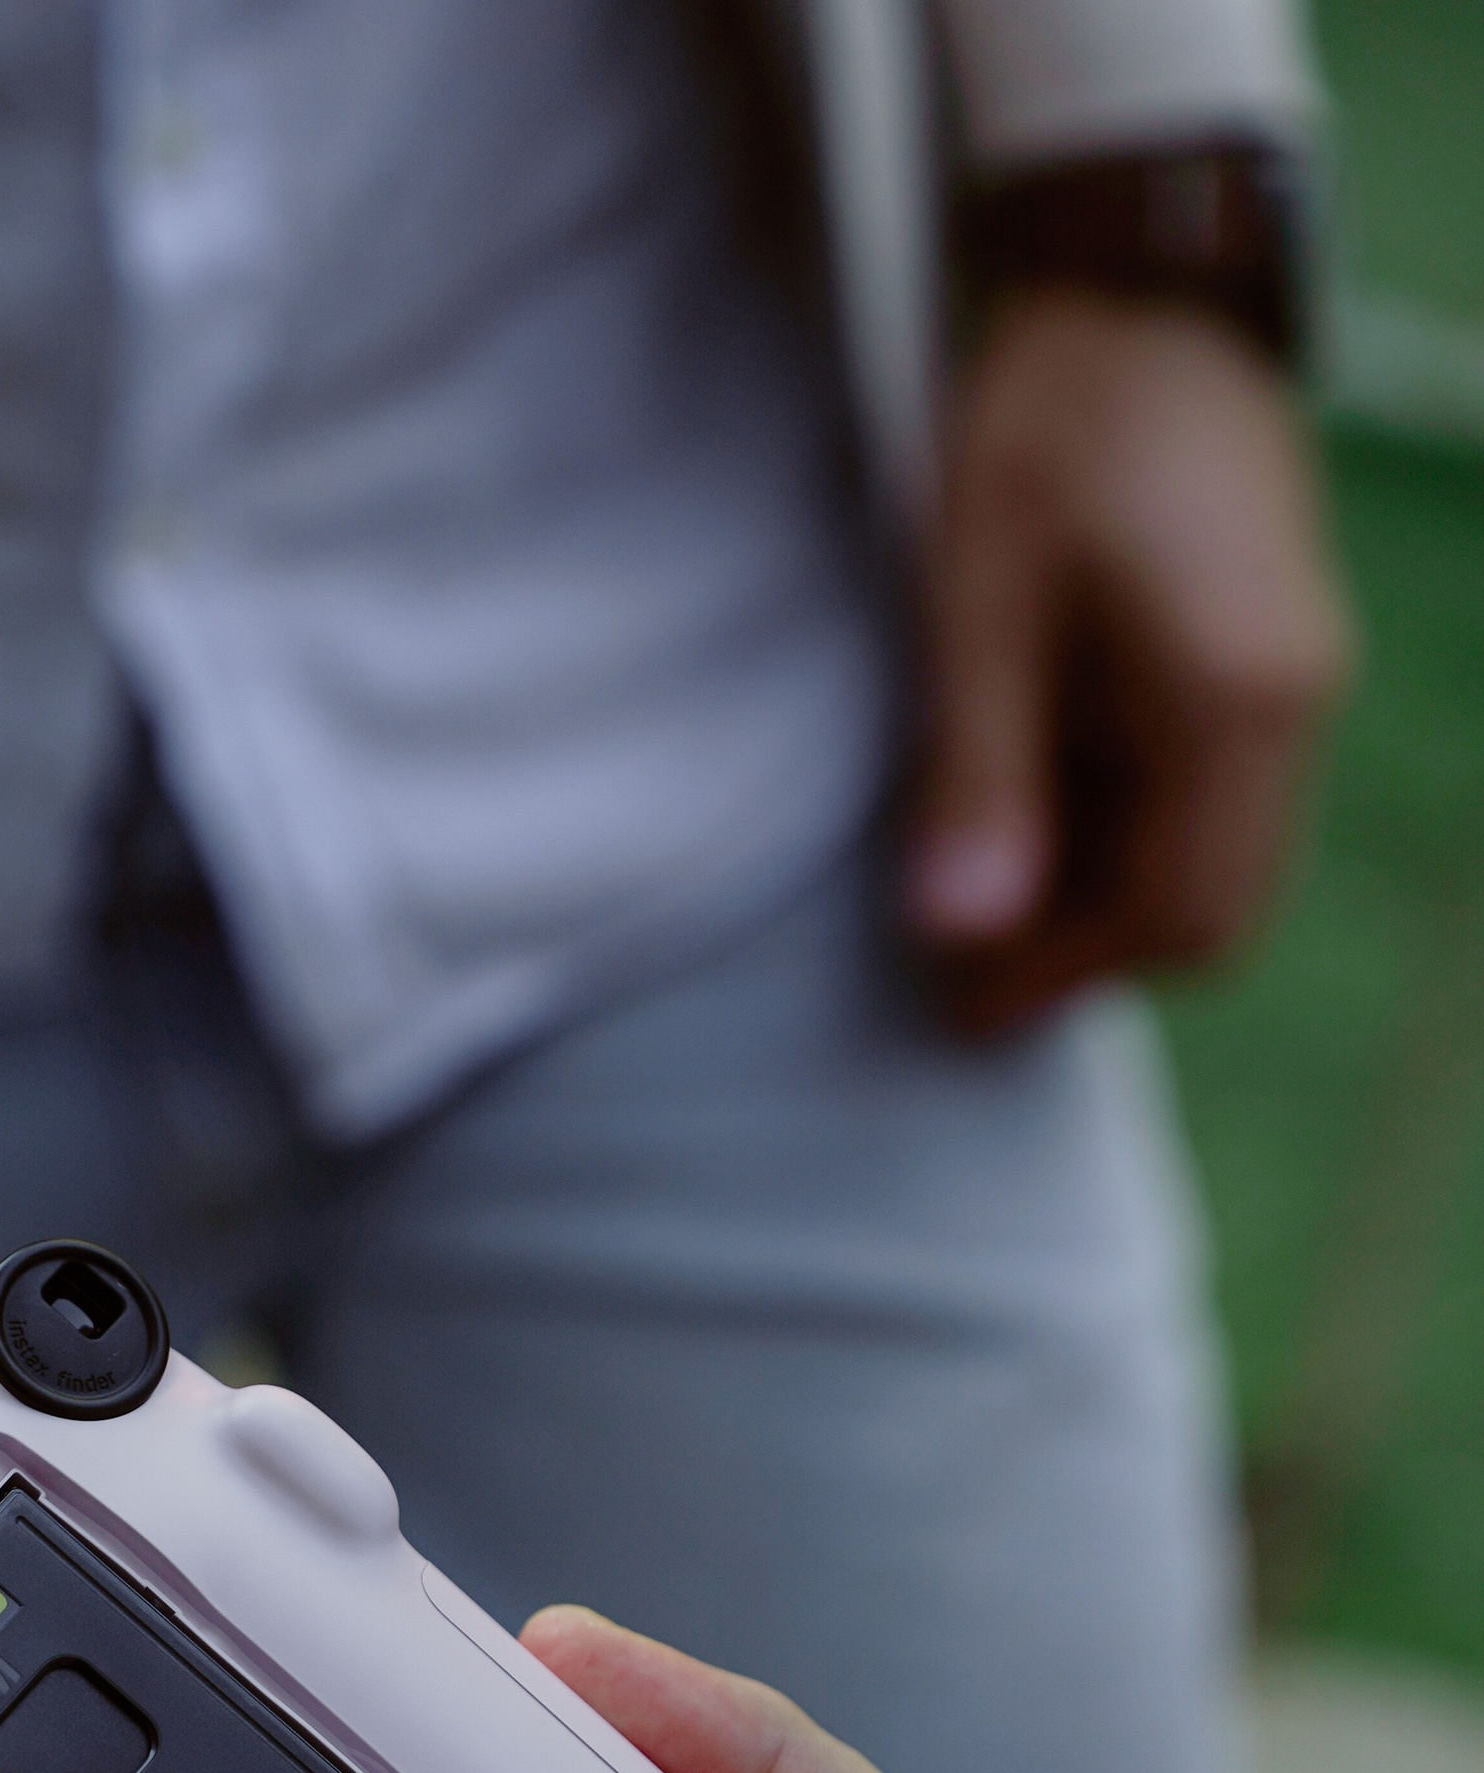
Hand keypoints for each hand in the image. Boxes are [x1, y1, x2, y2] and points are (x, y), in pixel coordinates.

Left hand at [907, 296, 1351, 1034]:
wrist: (1144, 288)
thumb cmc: (1052, 422)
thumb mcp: (979, 595)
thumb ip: (978, 769)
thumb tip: (963, 932)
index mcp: (1237, 696)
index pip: (1172, 912)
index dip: (1061, 975)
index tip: (958, 1000)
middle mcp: (1296, 704)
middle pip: (1210, 913)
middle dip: (1090, 954)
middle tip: (965, 964)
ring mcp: (1297, 685)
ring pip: (1216, 866)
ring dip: (1105, 900)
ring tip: (981, 884)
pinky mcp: (1273, 665)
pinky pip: (1214, 803)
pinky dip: (1129, 838)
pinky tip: (1035, 806)